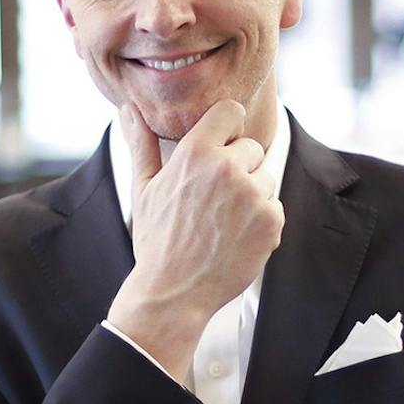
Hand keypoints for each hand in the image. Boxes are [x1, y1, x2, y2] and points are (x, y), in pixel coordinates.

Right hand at [105, 100, 282, 377]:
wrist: (173, 293)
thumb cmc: (156, 241)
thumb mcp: (144, 189)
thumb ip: (142, 144)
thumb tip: (128, 110)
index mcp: (195, 153)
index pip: (232, 112)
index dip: (228, 128)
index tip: (222, 146)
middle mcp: (227, 168)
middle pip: (252, 148)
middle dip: (238, 168)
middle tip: (213, 201)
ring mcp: (252, 194)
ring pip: (265, 179)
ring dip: (251, 196)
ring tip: (222, 222)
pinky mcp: (271, 221)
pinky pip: (274, 207)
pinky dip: (260, 222)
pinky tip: (235, 238)